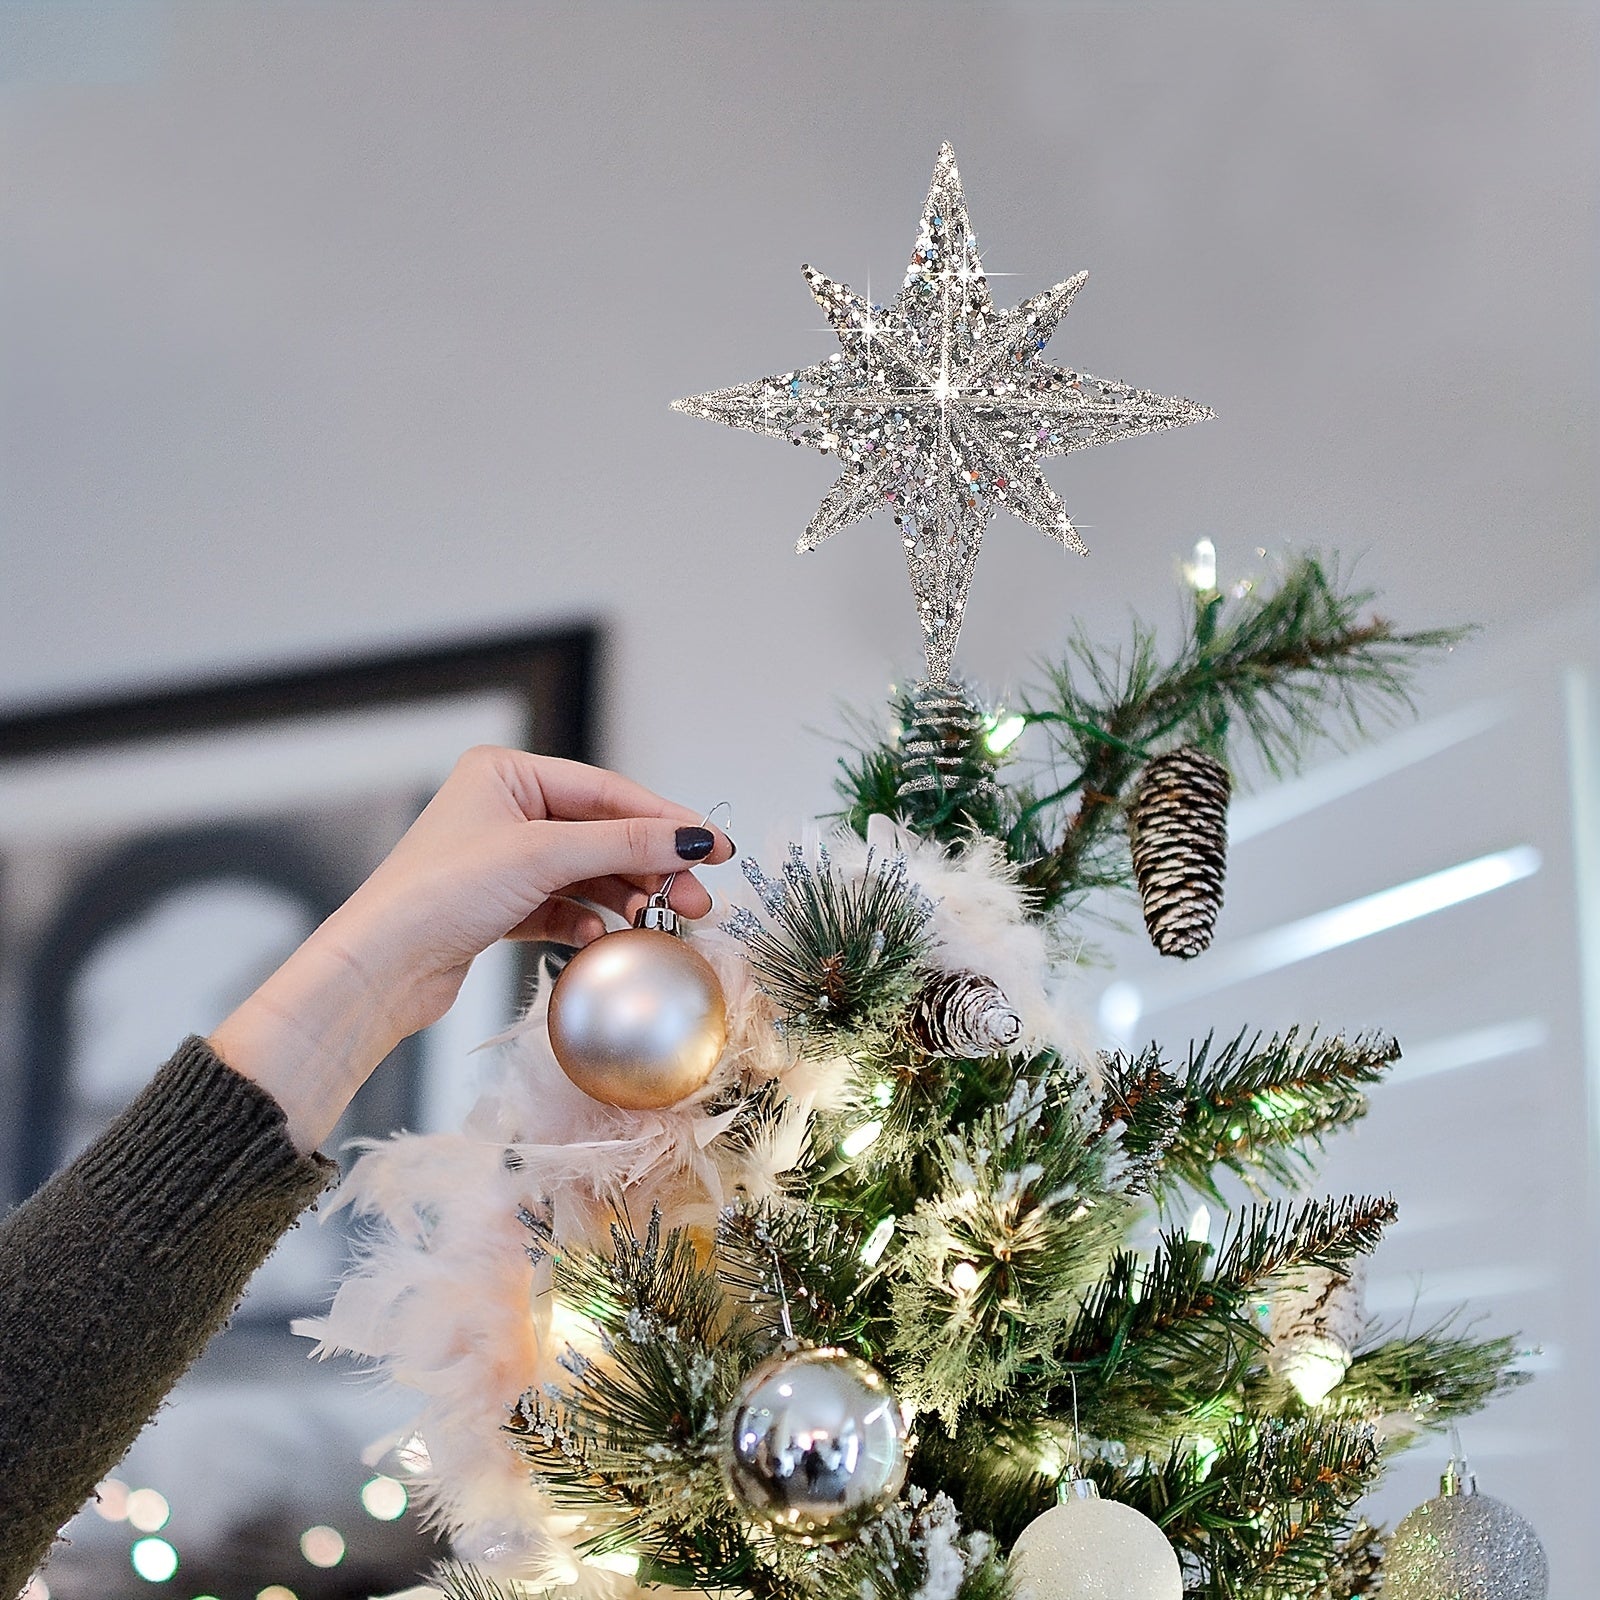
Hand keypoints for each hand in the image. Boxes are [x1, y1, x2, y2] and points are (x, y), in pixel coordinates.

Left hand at [209, 747, 734, 1149]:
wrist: (378, 969)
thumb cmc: (440, 893)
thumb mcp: (542, 856)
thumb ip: (624, 845)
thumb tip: (694, 837)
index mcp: (506, 772)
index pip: (606, 790)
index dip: (665, 819)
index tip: (715, 846)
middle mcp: (504, 808)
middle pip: (601, 833)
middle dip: (650, 866)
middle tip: (695, 900)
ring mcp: (502, 859)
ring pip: (587, 872)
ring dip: (625, 897)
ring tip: (661, 922)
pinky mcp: (499, 906)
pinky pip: (563, 905)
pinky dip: (587, 920)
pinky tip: (601, 936)